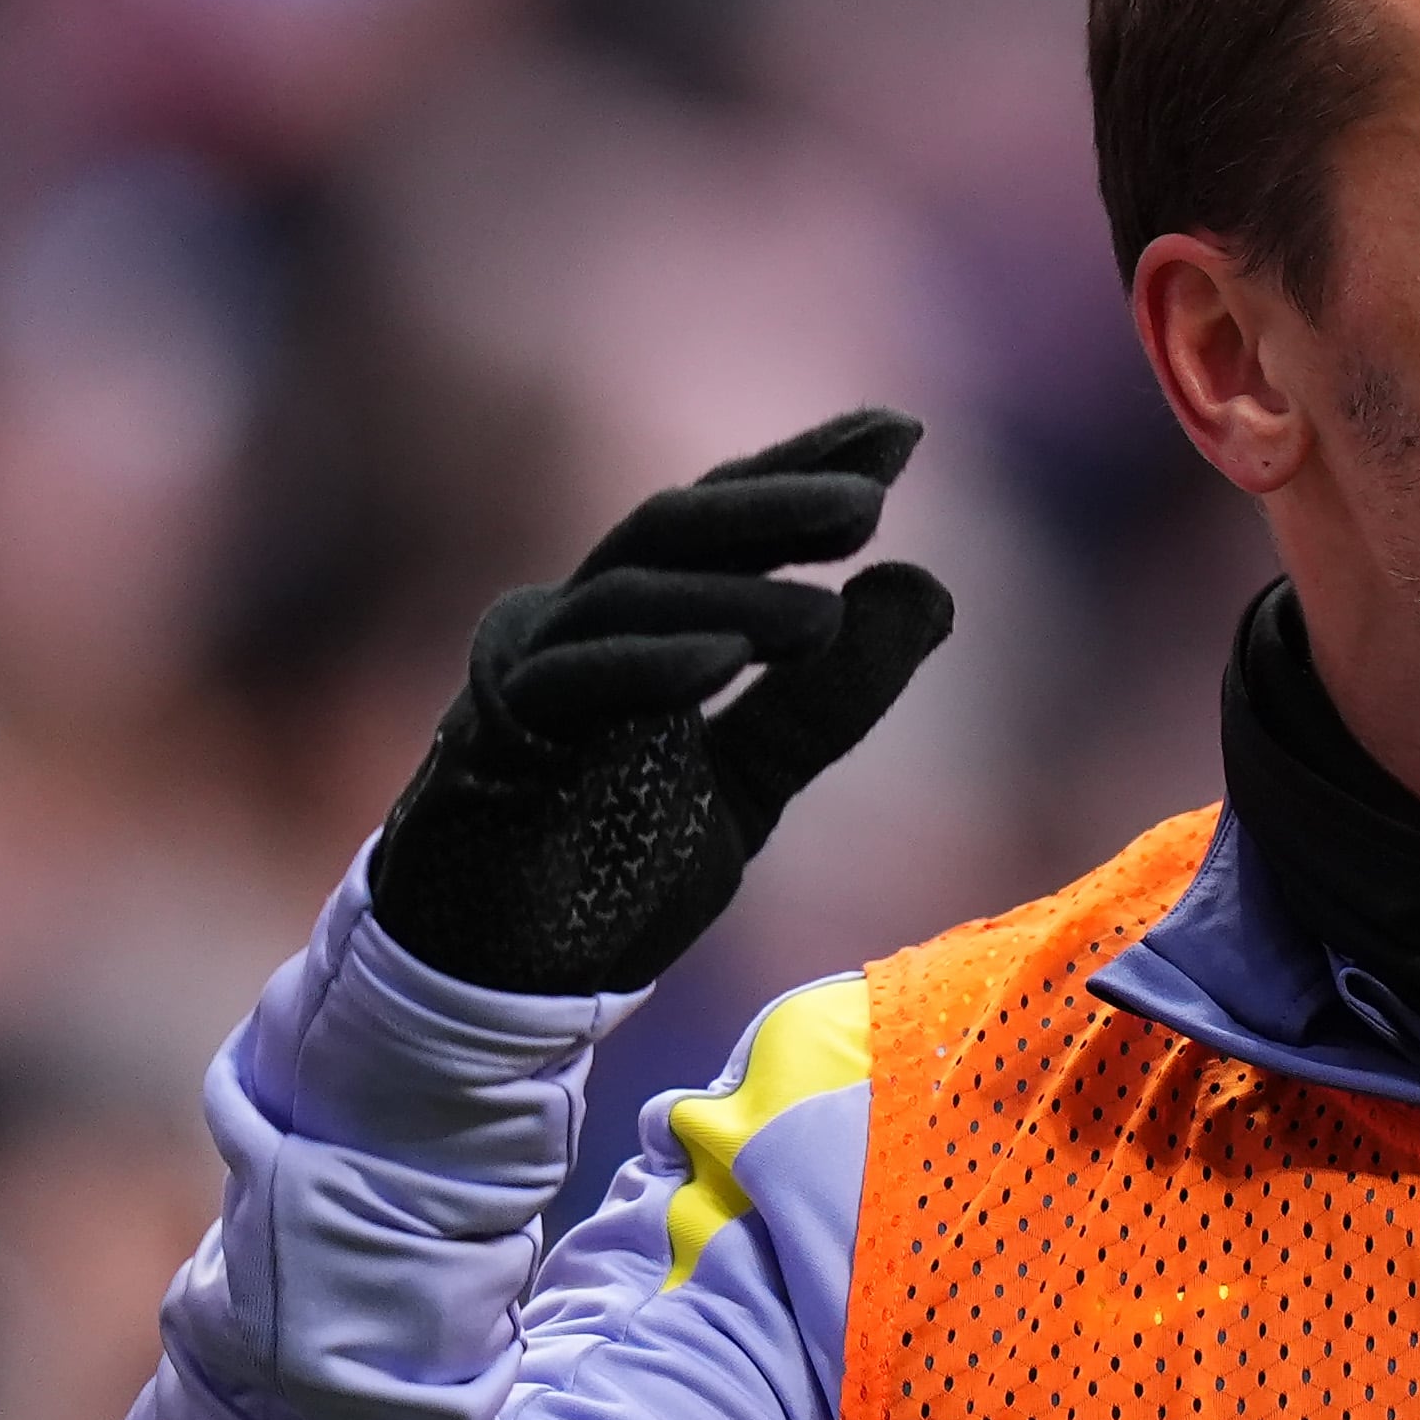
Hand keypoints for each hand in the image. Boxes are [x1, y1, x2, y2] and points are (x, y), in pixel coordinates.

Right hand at [366, 411, 954, 994]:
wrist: (499, 984)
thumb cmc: (610, 869)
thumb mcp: (751, 782)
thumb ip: (829, 698)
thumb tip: (927, 583)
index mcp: (635, 623)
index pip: (724, 524)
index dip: (802, 471)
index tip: (900, 435)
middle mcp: (575, 625)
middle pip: (672, 529)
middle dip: (771, 505)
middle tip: (869, 498)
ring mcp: (526, 674)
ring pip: (628, 599)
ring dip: (729, 599)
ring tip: (821, 615)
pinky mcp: (493, 741)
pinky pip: (568, 684)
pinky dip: (646, 666)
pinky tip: (720, 660)